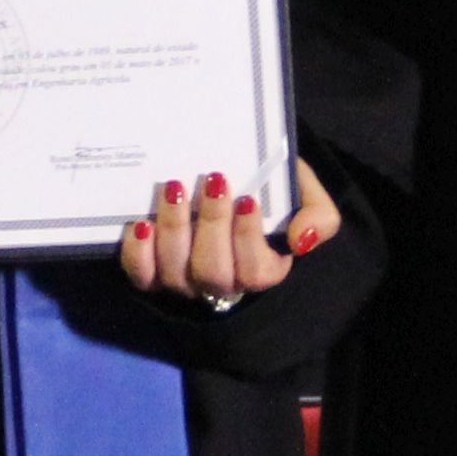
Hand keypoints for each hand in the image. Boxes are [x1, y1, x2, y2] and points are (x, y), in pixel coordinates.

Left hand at [121, 159, 336, 305]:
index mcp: (263, 269)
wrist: (233, 173)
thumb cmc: (269, 187)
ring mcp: (184, 280)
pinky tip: (142, 225)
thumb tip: (300, 239)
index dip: (248, 238)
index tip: (247, 199)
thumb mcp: (304, 194)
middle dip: (212, 226)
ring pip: (175, 274)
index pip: (256, 272)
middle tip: (213, 182)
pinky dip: (138, 254)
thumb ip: (318, 216)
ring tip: (175, 189)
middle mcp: (222, 283)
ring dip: (174, 229)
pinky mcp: (151, 272)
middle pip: (213, 274)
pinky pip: (141, 276)